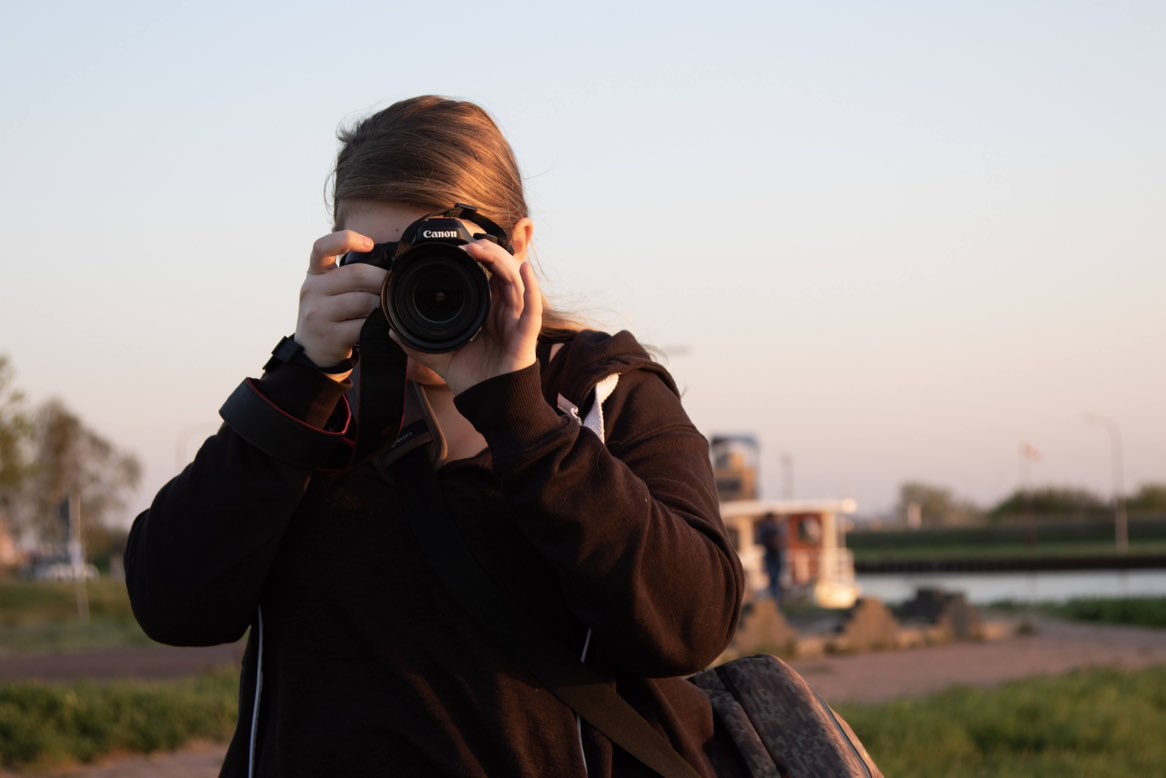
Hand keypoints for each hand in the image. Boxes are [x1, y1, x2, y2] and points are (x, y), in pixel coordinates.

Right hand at [296, 230, 387, 366]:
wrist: (310, 351)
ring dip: (381, 305)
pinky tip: (378, 326)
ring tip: (384, 309)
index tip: (369, 243)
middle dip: (382, 279)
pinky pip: (363, 325)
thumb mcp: (327, 288)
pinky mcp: (330, 335)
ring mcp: (319, 313)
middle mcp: (312, 290)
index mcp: (315, 274)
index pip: (322, 247)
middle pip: (357, 274)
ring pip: (363, 301)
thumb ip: (346, 274)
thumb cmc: (328, 314)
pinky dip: (377, 325)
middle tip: (391, 287)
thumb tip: (387, 267)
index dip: (346, 239)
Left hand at [393, 239, 542, 394]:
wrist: (488, 405)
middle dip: (488, 254)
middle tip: (469, 246)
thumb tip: (391, 331)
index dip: (478, 259)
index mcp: (487, 312)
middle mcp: (504, 312)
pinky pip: (533, 308)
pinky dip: (532, 287)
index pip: (487, 276)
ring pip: (516, 283)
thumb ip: (416, 343)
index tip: (459, 249)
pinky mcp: (526, 335)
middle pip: (503, 272)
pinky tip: (525, 269)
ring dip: (502, 262)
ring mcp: (516, 321)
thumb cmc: (472, 379)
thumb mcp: (439, 355)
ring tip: (485, 250)